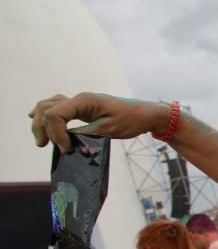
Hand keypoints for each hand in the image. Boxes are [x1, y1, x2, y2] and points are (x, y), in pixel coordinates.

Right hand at [29, 92, 167, 152]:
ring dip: (41, 122)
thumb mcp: (107, 130)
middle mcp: (79, 98)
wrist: (147, 114)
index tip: (66, 150)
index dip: (55, 133)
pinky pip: (58, 108)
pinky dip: (47, 115)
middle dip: (41, 127)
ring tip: (42, 140)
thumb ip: (84, 134)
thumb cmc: (132, 120)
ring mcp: (79, 102)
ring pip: (49, 106)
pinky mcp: (82, 108)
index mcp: (84, 100)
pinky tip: (38, 120)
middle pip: (45, 108)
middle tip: (44, 146)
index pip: (54, 114)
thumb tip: (64, 142)